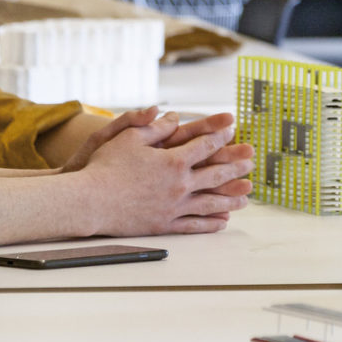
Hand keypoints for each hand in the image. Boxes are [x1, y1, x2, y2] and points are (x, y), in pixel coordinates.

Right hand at [76, 113, 254, 235]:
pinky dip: (210, 223)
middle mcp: (179, 185)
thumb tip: (174, 116)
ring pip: (210, 203)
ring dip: (231, 198)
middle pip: (215, 175)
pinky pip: (193, 225)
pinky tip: (223, 221)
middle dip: (236, 167)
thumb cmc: (105, 166)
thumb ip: (154, 128)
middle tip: (251, 163)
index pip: (205, 146)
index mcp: (173, 161)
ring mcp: (173, 207)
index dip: (220, 136)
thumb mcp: (128, 138)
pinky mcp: (164, 224)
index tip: (233, 130)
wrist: (89, 201)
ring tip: (247, 196)